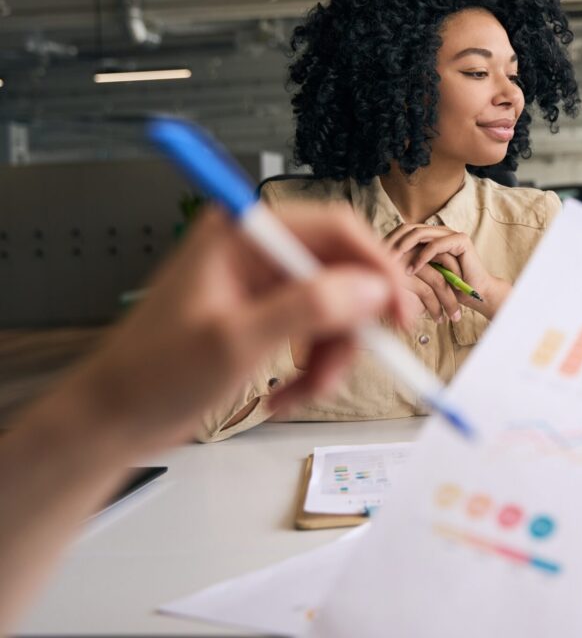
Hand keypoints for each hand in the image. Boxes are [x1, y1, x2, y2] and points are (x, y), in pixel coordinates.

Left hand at [67, 205, 414, 452]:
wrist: (116, 418)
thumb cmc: (153, 374)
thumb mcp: (235, 341)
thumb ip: (307, 309)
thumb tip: (372, 290)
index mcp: (243, 234)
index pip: (335, 229)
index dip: (377, 268)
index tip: (400, 313)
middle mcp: (258, 250)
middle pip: (343, 271)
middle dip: (350, 326)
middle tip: (353, 364)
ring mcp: (264, 284)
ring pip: (337, 309)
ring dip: (331, 357)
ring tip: (302, 393)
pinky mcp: (267, 315)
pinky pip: (318, 333)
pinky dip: (315, 368)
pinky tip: (287, 394)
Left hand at [386, 223, 510, 319]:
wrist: (474, 295)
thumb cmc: (447, 288)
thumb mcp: (419, 274)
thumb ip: (404, 263)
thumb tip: (375, 261)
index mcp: (428, 236)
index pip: (401, 229)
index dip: (387, 240)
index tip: (372, 257)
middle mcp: (438, 231)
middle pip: (407, 227)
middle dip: (391, 242)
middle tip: (379, 259)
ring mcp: (450, 234)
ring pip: (419, 233)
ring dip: (403, 248)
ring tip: (392, 263)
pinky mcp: (461, 240)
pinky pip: (436, 244)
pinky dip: (421, 257)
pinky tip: (411, 270)